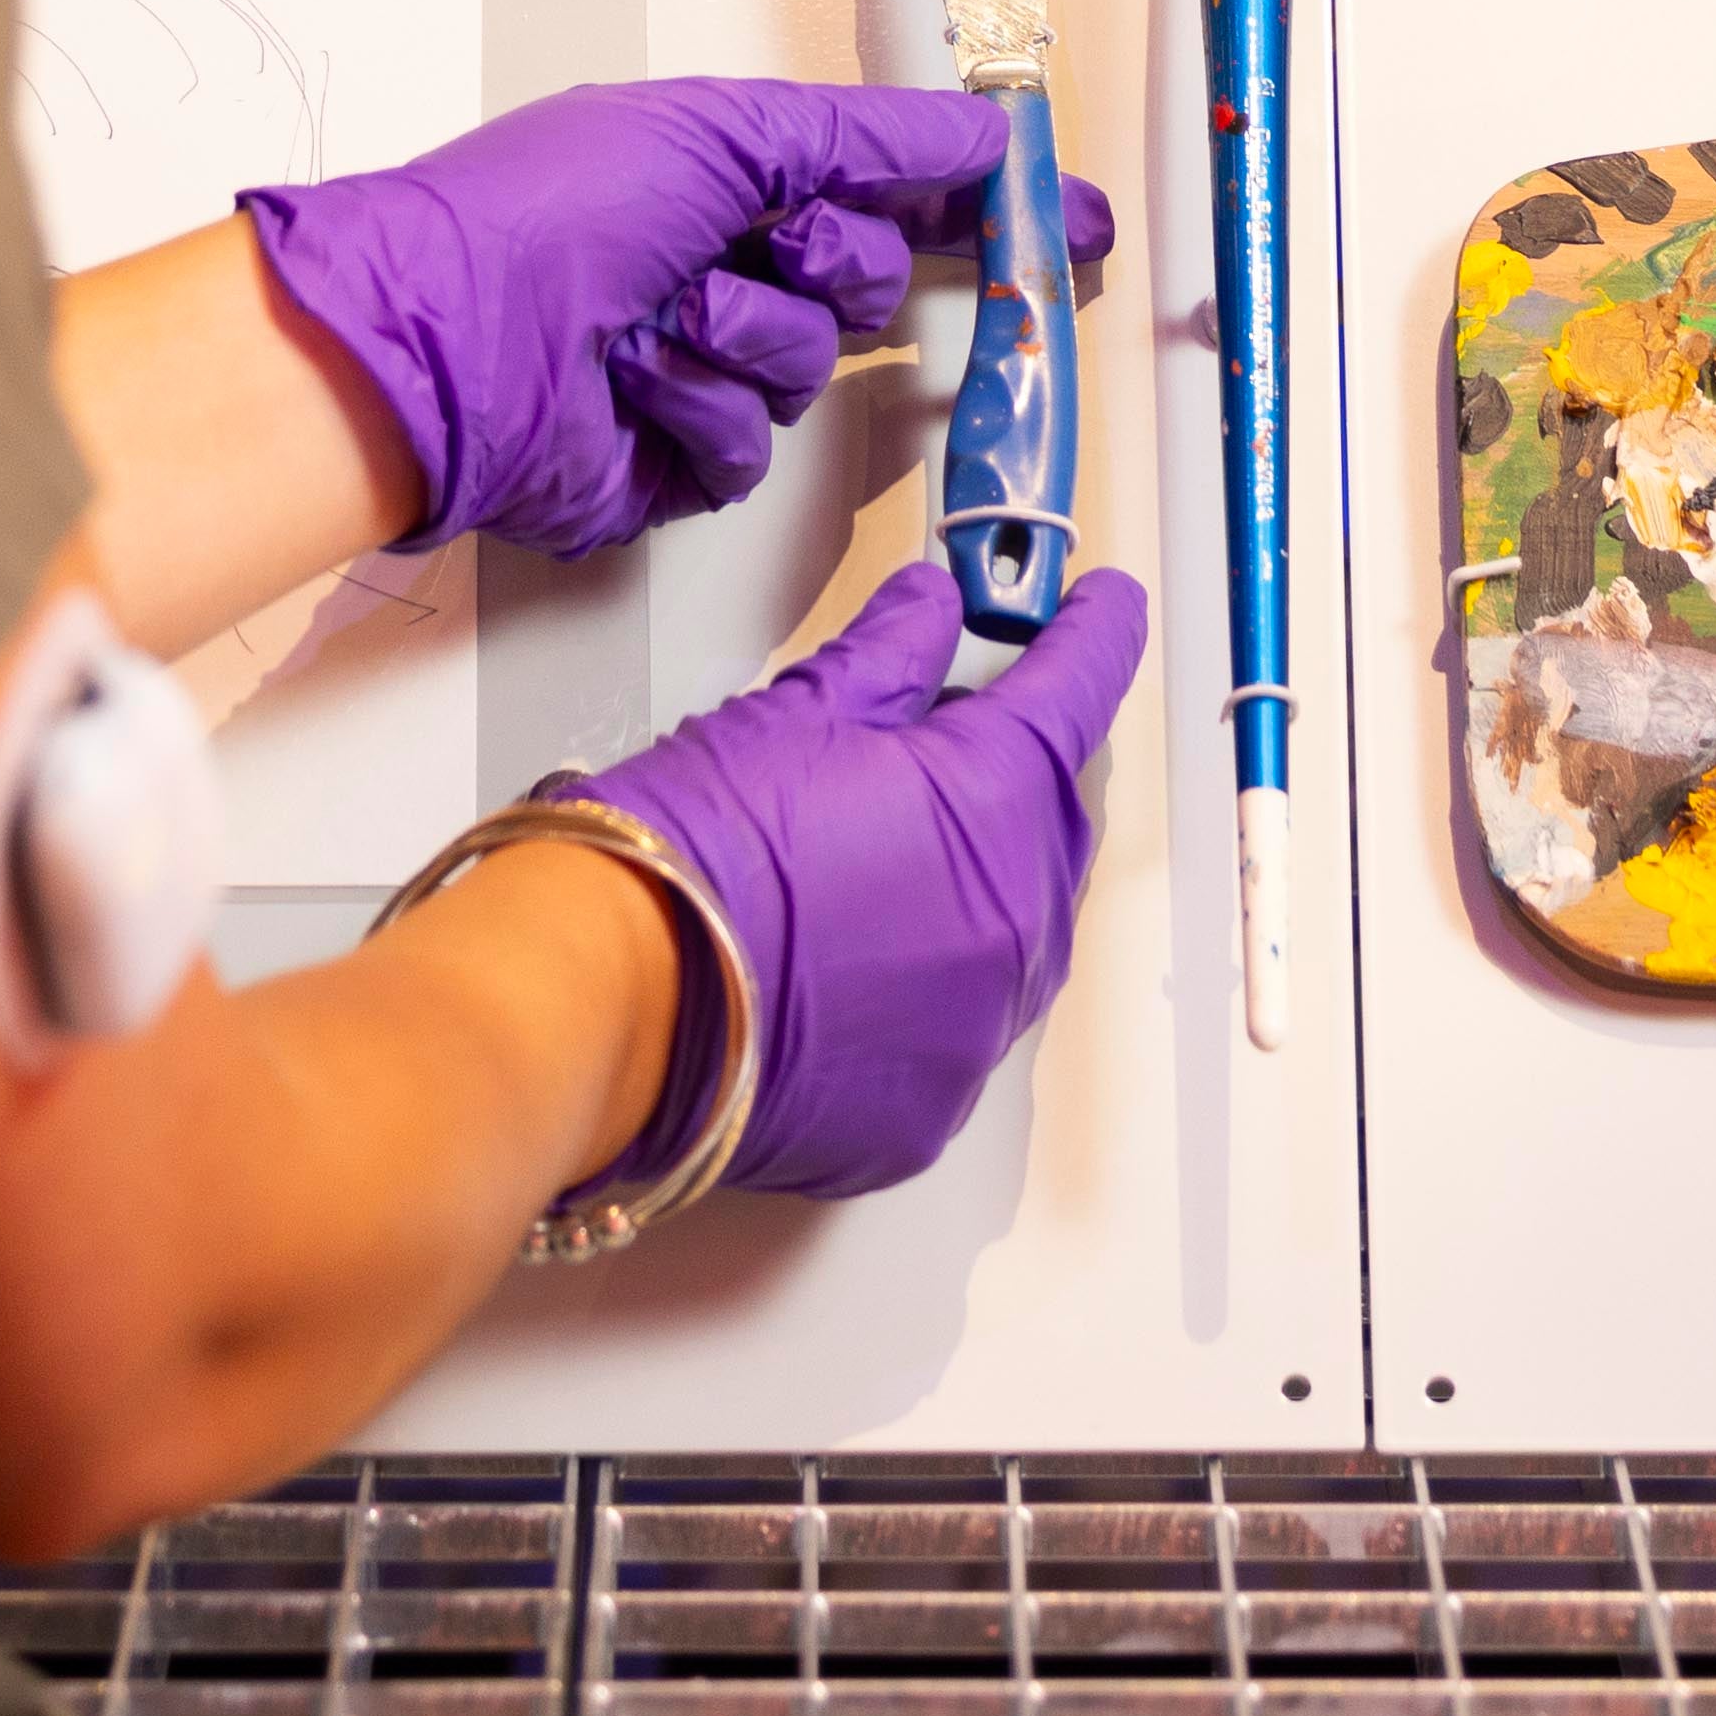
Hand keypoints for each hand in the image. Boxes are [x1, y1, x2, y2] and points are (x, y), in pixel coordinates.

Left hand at [243, 80, 1113, 558]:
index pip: (889, 189)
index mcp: (728, 179)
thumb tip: (981, 128)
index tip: (1072, 225)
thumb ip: (868, 135)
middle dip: (828, 263)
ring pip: (814, 370)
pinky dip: (693, 413)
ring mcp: (701, 370)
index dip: (980, 207)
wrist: (444, 343)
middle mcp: (720, 268)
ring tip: (655, 319)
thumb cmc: (544, 215)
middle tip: (764, 245)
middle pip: (872, 281)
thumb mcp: (722, 131)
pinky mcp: (675, 463)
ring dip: (742, 336)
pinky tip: (629, 386)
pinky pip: (750, 450)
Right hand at [575, 563, 1149, 1192]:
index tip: (1104, 607)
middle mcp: (1016, 920)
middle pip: (1054, 815)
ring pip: (1017, 925)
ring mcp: (980, 1027)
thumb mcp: (794, 717)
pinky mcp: (930, 1108)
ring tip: (886, 850)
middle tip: (956, 731)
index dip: (1093, 636)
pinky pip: (961, 1023)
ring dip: (980, 876)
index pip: (1076, 692)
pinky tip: (858, 954)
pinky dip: (932, 979)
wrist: (612, 1007)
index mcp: (996, 799)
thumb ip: (888, 657)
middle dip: (1020, 766)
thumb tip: (931, 611)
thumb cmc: (691, 856)